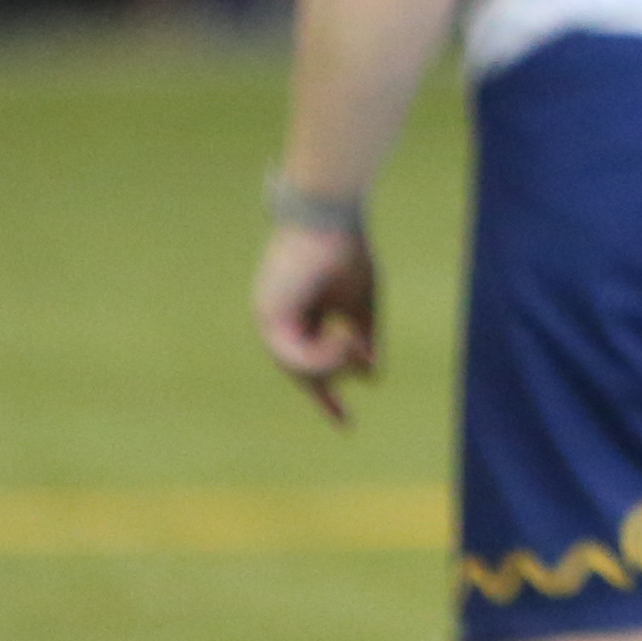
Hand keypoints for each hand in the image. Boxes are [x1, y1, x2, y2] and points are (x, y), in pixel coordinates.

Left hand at [254, 216, 382, 426]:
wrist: (331, 216)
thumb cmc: (348, 251)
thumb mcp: (362, 305)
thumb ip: (363, 339)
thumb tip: (373, 375)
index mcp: (302, 314)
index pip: (312, 361)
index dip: (329, 392)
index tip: (347, 424)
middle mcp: (281, 319)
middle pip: (302, 371)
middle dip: (326, 391)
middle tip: (344, 421)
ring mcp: (270, 318)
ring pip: (297, 369)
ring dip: (331, 366)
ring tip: (353, 343)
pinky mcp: (268, 316)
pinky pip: (292, 356)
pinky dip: (321, 356)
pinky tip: (344, 340)